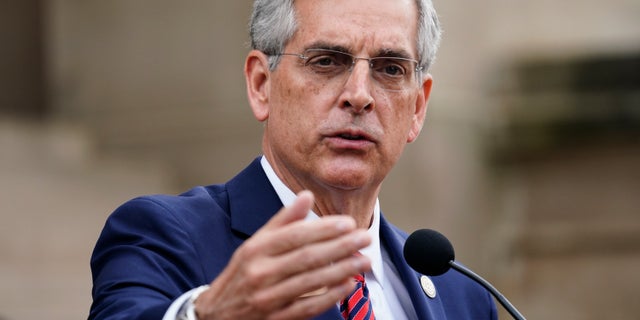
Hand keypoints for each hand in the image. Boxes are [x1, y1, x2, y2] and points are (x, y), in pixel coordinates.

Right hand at [194, 191, 371, 319]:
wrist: (217, 314)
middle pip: (307, 256)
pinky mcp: (275, 318)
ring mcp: (267, 297)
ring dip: (341, 270)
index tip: (348, 223)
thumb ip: (283, 220)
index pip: (295, 235)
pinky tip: (348, 285)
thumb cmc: (242, 274)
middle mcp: (260, 272)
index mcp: (256, 249)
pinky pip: (307, 307)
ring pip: (311, 281)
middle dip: (340, 246)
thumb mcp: (255, 244)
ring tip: (364, 260)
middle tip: (365, 238)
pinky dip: (330, 296)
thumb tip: (306, 195)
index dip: (324, 229)